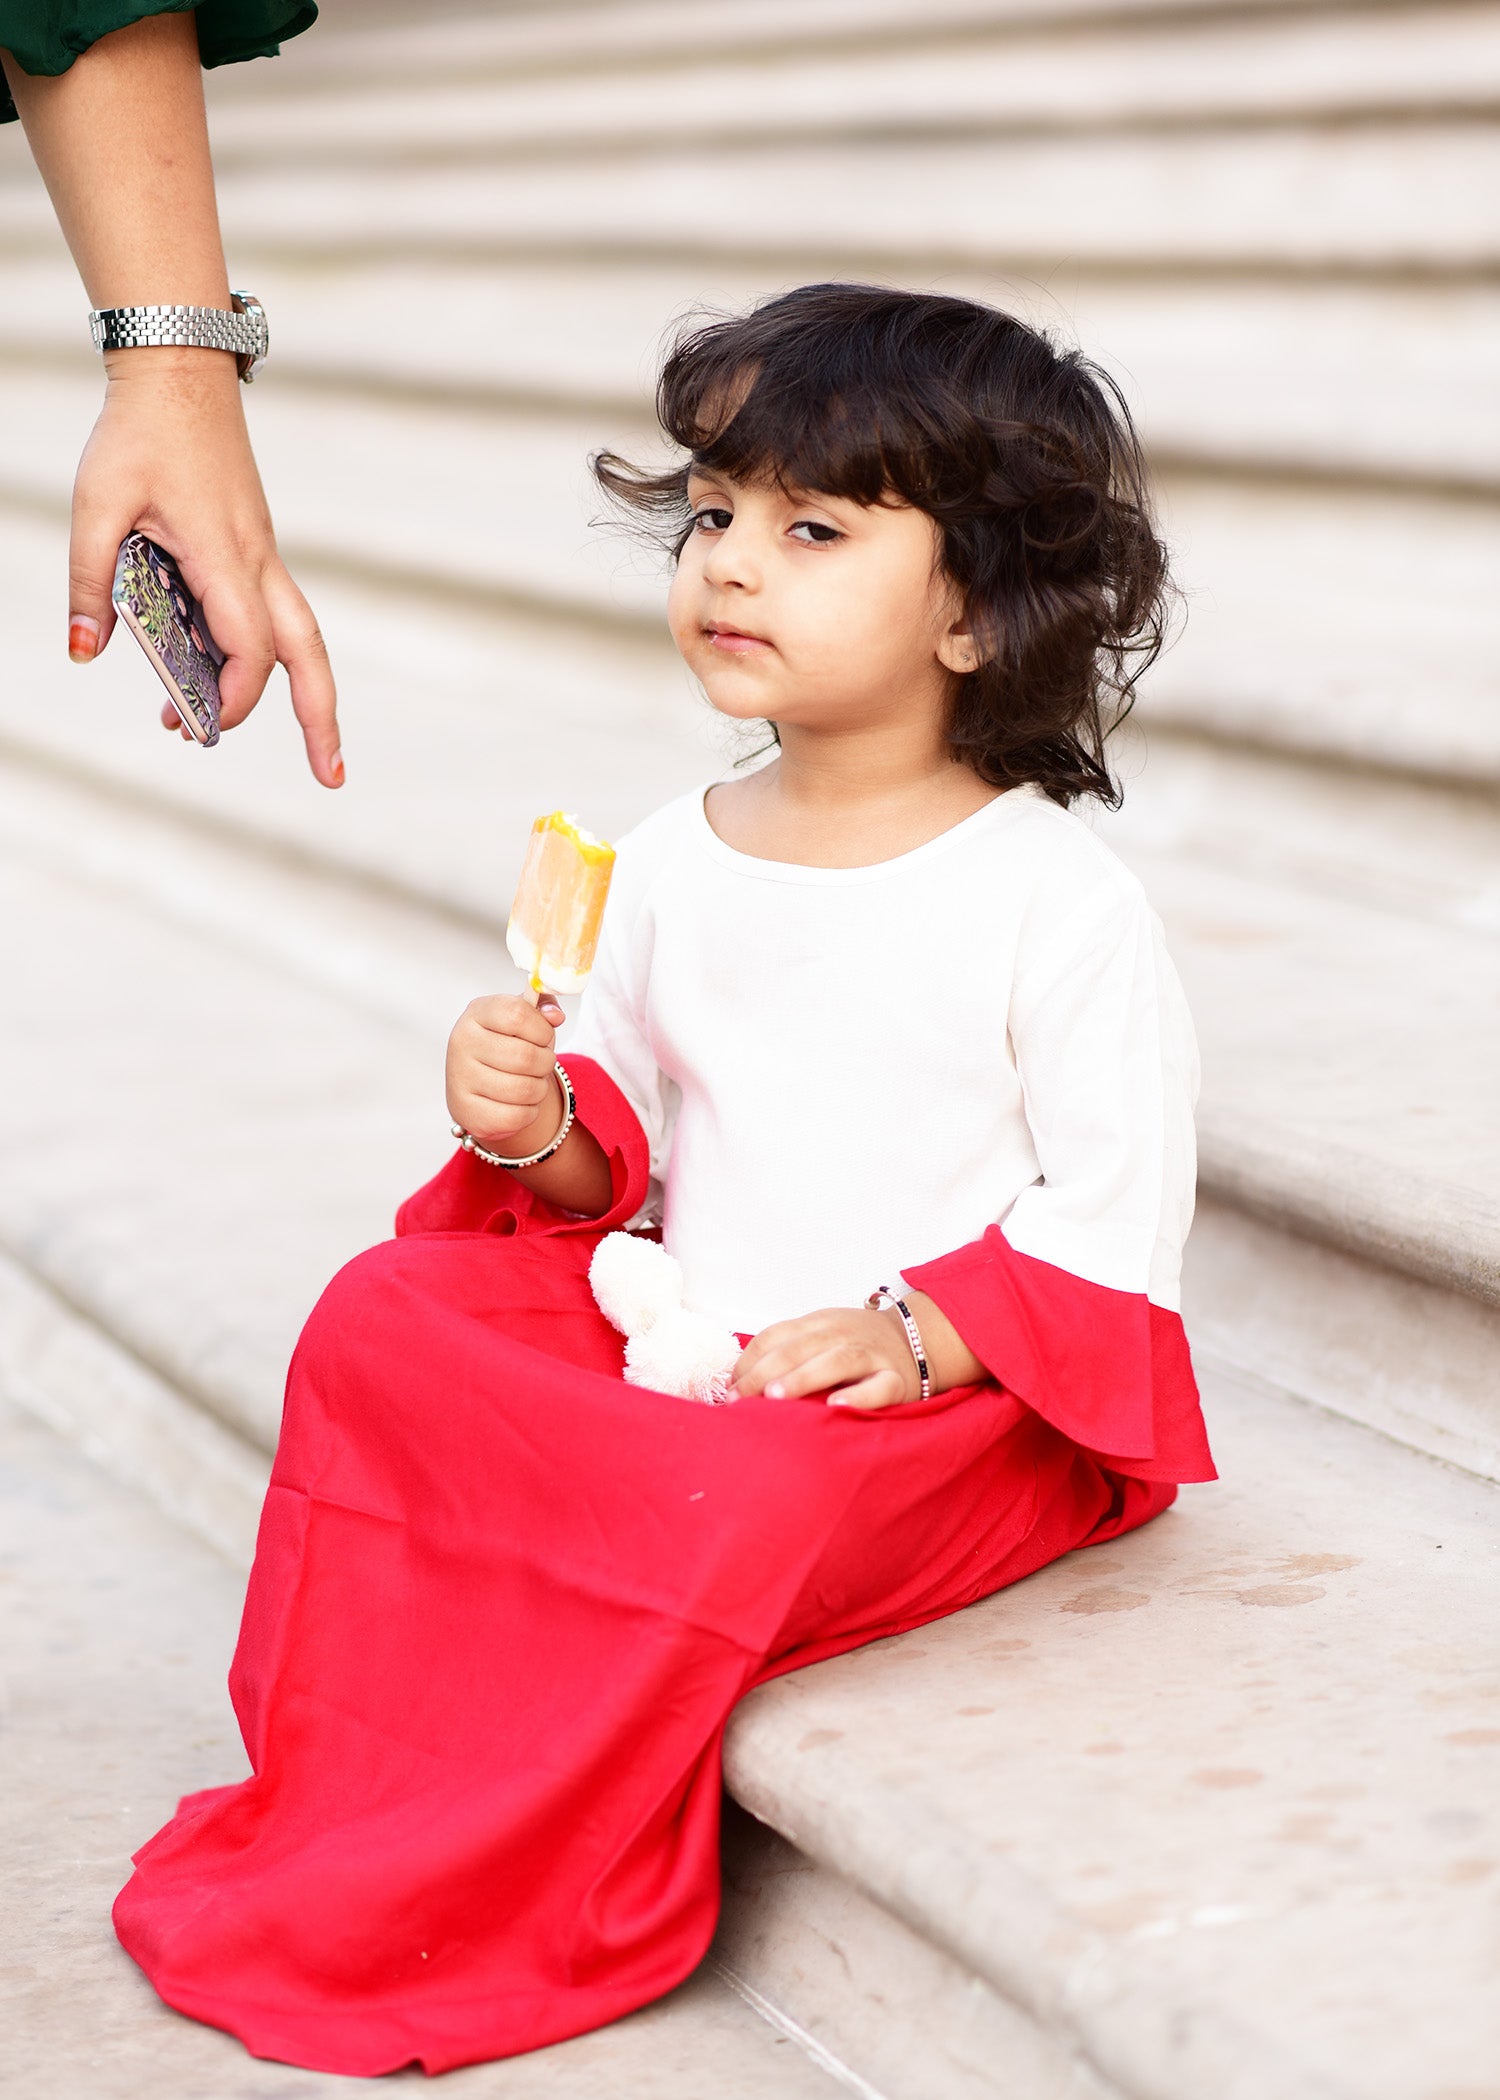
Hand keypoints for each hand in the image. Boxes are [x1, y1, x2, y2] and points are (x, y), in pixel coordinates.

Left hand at [68, 350, 342, 786]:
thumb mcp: (96, 506)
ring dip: (304, 696)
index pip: (248, 648)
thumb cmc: (138, 435)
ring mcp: (262, 558)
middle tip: (332, 778)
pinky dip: (257, 658)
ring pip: (302, 639)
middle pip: (309, 656)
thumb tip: (83, 652)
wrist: (179, 373)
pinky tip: (209, 674)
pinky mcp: (253, 551)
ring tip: (282, 742)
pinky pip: (269, 616)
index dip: (230, 697)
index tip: (193, 723)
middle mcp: (258, 563)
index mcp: (224, 556)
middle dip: (323, 721)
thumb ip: (89, 582)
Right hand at [446, 990, 566, 1153]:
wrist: (479, 1085)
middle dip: (546, 1062)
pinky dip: (528, 1112)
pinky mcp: (467, 1112)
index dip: (542, 1028)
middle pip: (525, 1056)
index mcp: (476, 1013)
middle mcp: (462, 1043)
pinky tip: (519, 1102)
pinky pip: (517, 1116)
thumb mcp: (523, 1018)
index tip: (544, 1036)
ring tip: (531, 1081)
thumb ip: (542, 1006)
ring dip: (539, 1088)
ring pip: (525, 1089)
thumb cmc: (507, 1045)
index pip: (517, 1014)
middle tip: (542, 1063)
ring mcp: (461, 1078)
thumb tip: (554, 1015)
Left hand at [731, 1307, 922, 1410]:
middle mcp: (843, 1334)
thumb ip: (786, 1350)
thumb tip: (737, 1381)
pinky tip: (836, 1406)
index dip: (750, 1361)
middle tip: (741, 1398)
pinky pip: (879, 1386)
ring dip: (803, 1377)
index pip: (776, 1335)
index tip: (730, 1389)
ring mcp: (871, 1355)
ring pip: (836, 1361)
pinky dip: (858, 1394)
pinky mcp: (896, 1379)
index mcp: (819, 1322)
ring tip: (775, 1397)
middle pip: (799, 1348)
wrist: (918, 1339)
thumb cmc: (856, 1344)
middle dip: (765, 1372)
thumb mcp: (821, 1334)